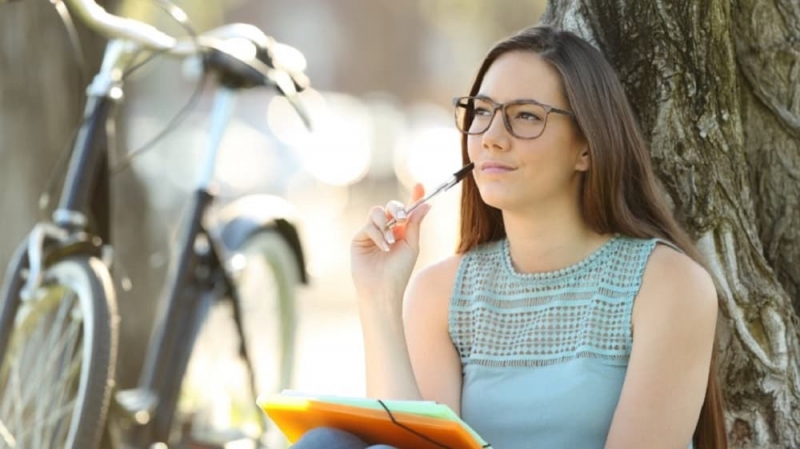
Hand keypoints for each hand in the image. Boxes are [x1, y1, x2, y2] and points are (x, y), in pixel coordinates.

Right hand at [350, 183, 431, 306]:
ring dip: (385, 224)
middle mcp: (386, 230)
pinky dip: (377, 235)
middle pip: (390, 207)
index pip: (407, 210)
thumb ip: (415, 224)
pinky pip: (368, 226)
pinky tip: (383, 248)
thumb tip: (426, 203)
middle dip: (396, 209)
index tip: (420, 185)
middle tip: (401, 219)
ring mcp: (371, 233)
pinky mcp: (359, 239)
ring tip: (390, 242)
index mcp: (401, 231)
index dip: (414, 197)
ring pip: (376, 212)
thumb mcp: (411, 245)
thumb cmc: (399, 271)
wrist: (383, 288)